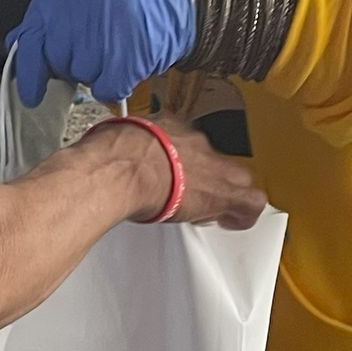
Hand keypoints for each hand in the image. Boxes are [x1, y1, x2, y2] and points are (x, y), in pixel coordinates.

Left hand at [9, 0, 194, 106]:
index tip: (31, 92)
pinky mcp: (124, 59)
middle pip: (59, 62)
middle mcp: (76, 16)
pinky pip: (107, 89)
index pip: (30, 41)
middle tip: (98, 45)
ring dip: (99, 71)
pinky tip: (128, 62)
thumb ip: (51, 14)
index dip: (28, 71)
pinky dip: (117, 83)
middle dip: (74, 61)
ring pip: (83, 77)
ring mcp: (99, 38)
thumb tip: (21, 40)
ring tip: (118, 44)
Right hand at [81, 113, 264, 229]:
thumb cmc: (112, 154)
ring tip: (217, 212)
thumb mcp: (112, 140)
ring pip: (240, 178)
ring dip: (230, 195)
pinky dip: (242, 215)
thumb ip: (118, 145)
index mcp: (168, 127)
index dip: (184, 164)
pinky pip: (249, 203)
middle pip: (218, 158)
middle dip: (212, 177)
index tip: (174, 176)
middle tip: (197, 196)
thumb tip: (102, 150)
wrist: (124, 167)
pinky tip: (228, 224)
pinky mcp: (222, 192)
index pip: (186, 143)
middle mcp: (195, 141)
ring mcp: (212, 165)